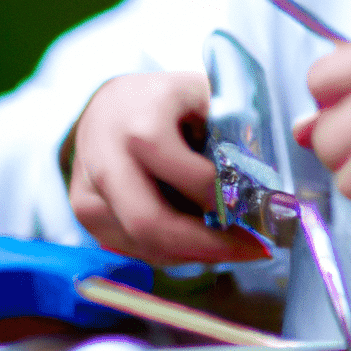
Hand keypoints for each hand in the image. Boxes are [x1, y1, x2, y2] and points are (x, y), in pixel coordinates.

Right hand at [67, 71, 269, 264]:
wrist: (109, 101)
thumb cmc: (167, 100)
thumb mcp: (205, 98)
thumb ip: (234, 133)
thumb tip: (268, 192)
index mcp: (142, 121)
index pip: (193, 179)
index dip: (231, 202)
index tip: (267, 212)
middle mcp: (106, 156)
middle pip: (152, 223)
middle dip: (209, 246)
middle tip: (254, 249)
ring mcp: (87, 186)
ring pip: (144, 243)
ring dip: (193, 252)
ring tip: (232, 242)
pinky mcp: (82, 210)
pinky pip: (132, 247)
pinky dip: (170, 250)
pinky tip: (196, 238)